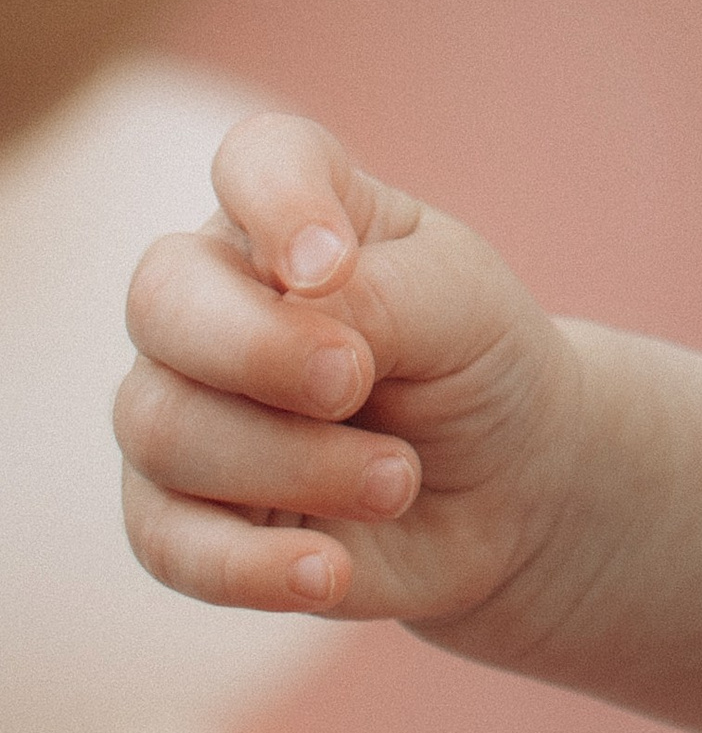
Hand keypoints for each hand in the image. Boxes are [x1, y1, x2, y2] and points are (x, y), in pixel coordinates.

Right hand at [118, 112, 582, 625]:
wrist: (508, 485)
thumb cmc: (478, 362)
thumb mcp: (462, 307)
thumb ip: (379, 295)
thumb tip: (293, 308)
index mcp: (291, 209)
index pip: (255, 161)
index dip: (277, 204)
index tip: (331, 262)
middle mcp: (213, 295)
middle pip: (161, 301)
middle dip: (259, 350)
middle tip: (357, 385)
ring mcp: (182, 403)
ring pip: (164, 427)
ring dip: (295, 463)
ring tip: (400, 479)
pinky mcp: (180, 513)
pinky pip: (164, 542)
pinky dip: (249, 565)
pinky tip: (327, 571)